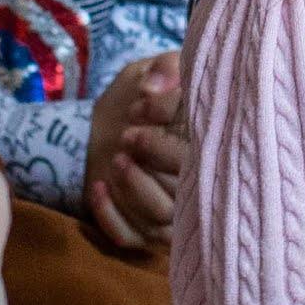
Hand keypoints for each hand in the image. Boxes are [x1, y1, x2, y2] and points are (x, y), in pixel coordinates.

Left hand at [83, 51, 191, 254]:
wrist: (115, 121)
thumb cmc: (142, 96)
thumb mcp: (155, 70)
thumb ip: (165, 67)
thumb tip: (154, 86)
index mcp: (207, 149)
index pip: (200, 158)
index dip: (166, 140)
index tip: (137, 111)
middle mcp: (195, 186)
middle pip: (183, 194)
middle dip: (152, 164)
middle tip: (126, 136)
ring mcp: (169, 212)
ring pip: (158, 218)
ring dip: (134, 189)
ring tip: (115, 159)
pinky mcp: (142, 229)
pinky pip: (130, 236)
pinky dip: (110, 216)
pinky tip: (97, 188)